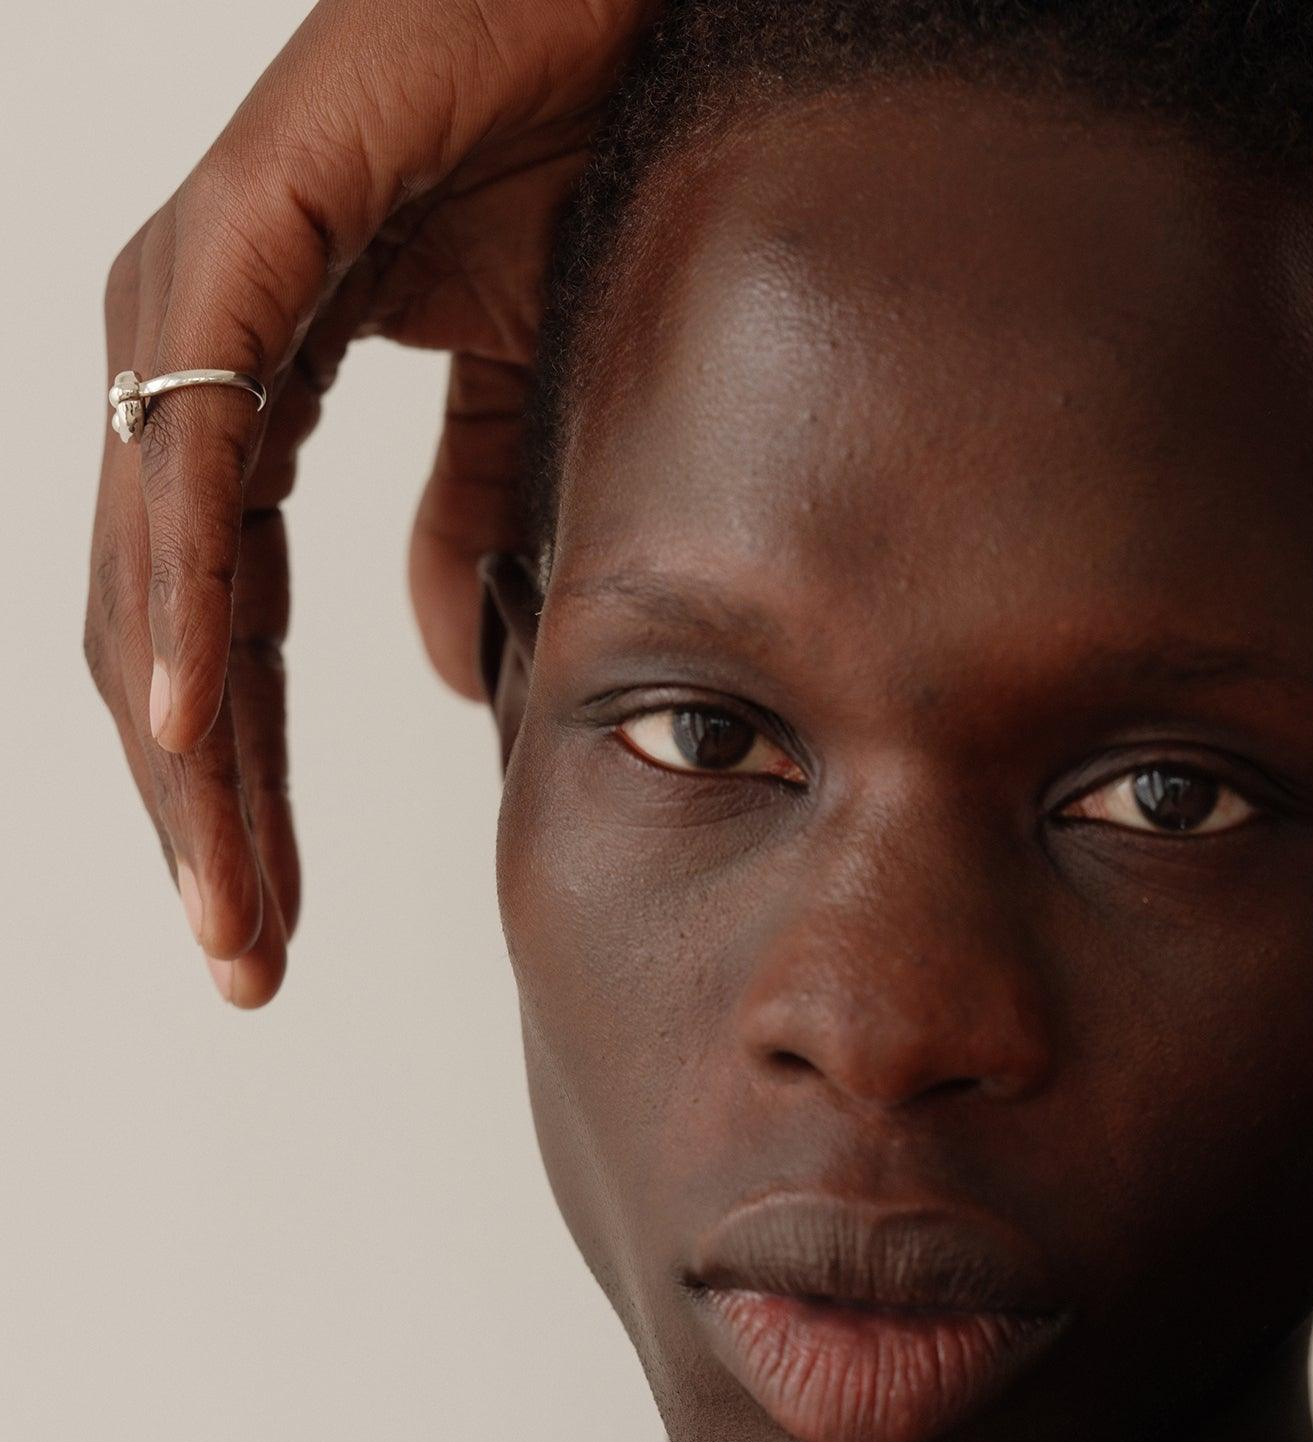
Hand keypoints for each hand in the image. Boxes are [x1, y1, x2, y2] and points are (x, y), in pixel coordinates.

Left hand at [84, 0, 652, 1005]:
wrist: (636, 3)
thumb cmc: (576, 153)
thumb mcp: (529, 394)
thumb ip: (466, 520)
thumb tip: (429, 670)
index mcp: (237, 397)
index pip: (219, 639)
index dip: (242, 795)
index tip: (265, 928)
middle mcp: (180, 358)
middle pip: (165, 640)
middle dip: (202, 819)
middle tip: (242, 962)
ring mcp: (188, 301)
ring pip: (163, 580)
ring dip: (189, 764)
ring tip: (229, 910)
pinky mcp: (233, 250)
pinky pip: (195, 461)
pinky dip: (192, 606)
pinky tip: (194, 739)